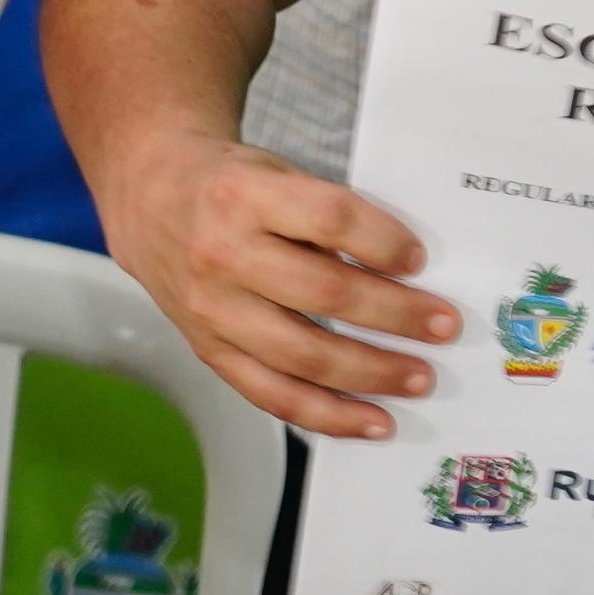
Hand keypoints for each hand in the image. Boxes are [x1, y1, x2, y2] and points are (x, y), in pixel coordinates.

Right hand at [95, 128, 457, 437]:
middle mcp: (222, 255)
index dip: (380, 240)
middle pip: (322, 292)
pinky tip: (372, 421)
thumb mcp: (277, 173)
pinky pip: (271, 394)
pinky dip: (326, 415)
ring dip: (370, 373)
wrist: (149, 196)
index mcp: (245, 195)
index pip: (327, 218)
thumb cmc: (232, 185)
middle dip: (393, 315)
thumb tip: (408, 271)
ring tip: (421, 379)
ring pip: (300, 355)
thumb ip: (327, 214)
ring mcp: (211, 311)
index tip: (419, 259)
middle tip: (444, 327)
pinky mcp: (208, 351)